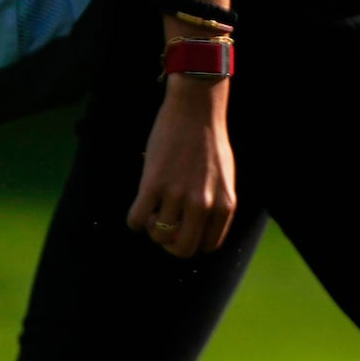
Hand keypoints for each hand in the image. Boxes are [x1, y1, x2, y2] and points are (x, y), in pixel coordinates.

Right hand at [126, 78, 237, 258]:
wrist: (196, 111)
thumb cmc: (210, 143)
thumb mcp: (225, 179)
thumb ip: (217, 206)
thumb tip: (198, 231)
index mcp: (225, 204)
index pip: (208, 246)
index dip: (191, 242)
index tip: (182, 230)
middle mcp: (203, 204)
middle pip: (182, 249)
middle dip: (170, 243)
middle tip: (164, 225)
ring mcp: (178, 195)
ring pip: (158, 235)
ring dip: (152, 227)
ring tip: (154, 208)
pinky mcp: (153, 184)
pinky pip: (136, 220)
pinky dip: (135, 220)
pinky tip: (140, 206)